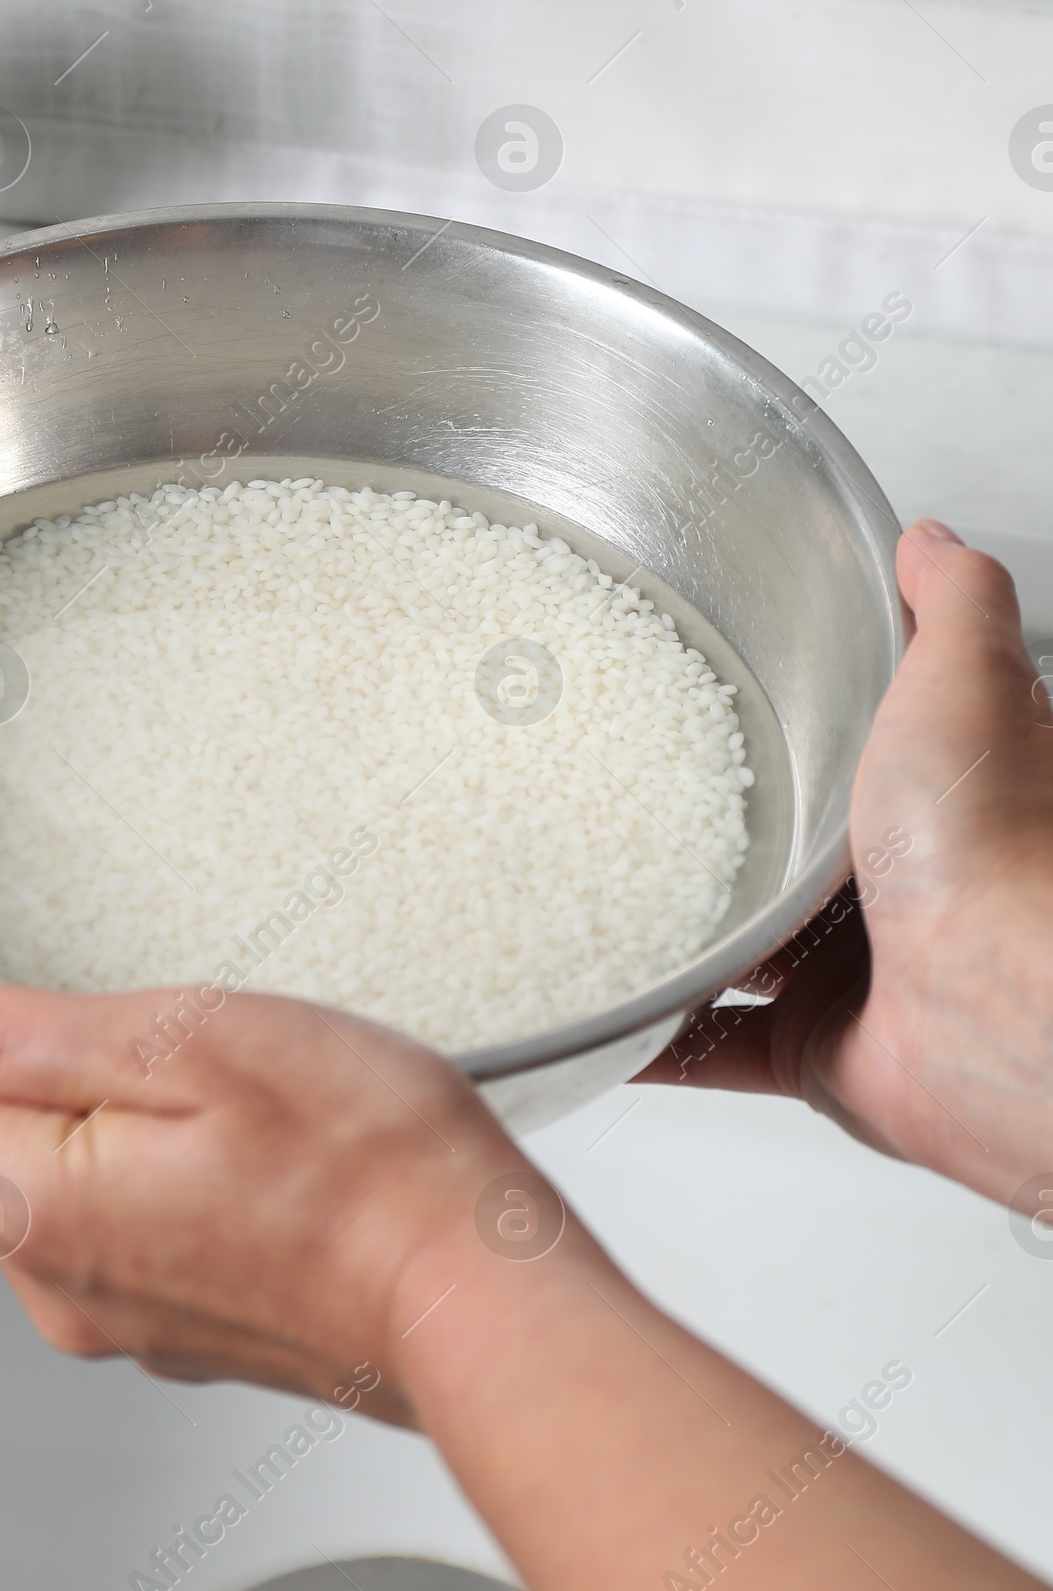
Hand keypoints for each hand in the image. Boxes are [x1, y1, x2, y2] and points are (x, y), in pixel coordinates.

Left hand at [0, 948, 534, 1420]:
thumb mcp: (190, 1047)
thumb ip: (27, 1037)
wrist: (473, 1291)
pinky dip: (10, 1148)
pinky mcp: (163, 1309)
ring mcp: (109, 1302)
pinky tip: (22, 1118)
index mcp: (46, 1198)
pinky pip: (47, 1214)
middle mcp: (59, 1271)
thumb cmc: (369, 1163)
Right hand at [642, 520, 1052, 1201]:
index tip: (693, 686)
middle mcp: (890, 880)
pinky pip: (717, 1052)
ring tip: (580, 886)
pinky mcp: (817, 1049)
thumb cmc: (998, 842)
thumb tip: (932, 539)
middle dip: (698, 827)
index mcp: (922, 790)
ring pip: (737, 948)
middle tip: (612, 787)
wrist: (1010, 1006)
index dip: (775, 713)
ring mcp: (851, 969)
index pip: (840, 741)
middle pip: (774, 845)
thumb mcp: (973, 677)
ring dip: (670, 928)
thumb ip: (954, 599)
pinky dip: (658, 1044)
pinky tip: (606, 1012)